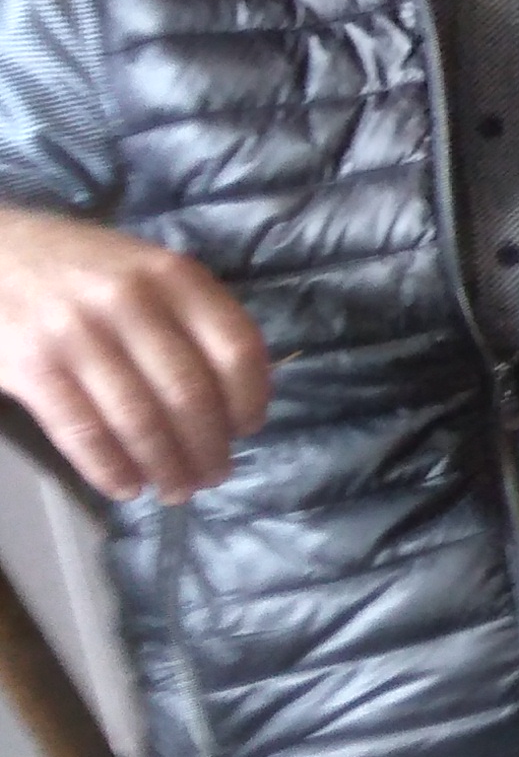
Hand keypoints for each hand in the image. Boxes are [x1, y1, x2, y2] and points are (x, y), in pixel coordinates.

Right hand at [0, 209, 270, 499]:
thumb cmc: (81, 267)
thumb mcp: (147, 268)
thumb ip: (192, 315)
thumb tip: (241, 390)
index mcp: (173, 275)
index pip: (235, 348)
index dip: (250, 399)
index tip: (248, 429)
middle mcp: (131, 301)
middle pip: (190, 393)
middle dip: (209, 447)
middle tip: (215, 475)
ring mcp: (78, 334)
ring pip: (140, 420)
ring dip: (166, 467)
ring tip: (178, 489)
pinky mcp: (31, 366)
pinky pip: (83, 431)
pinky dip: (110, 469)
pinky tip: (127, 487)